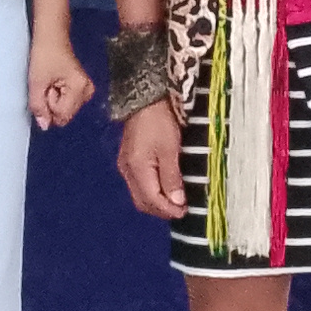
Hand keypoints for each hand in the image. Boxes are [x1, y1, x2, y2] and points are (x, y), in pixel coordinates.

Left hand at [30, 33, 94, 130]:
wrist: (52, 36)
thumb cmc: (45, 54)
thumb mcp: (36, 83)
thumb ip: (39, 107)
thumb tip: (44, 126)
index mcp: (80, 88)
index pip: (62, 115)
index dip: (49, 104)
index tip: (48, 86)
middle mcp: (88, 91)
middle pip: (65, 115)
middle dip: (52, 103)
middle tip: (49, 83)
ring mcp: (87, 90)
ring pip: (66, 110)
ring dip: (55, 100)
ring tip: (52, 81)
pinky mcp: (83, 88)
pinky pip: (68, 103)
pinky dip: (59, 96)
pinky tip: (57, 82)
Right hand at [118, 103, 187, 220]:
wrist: (143, 99)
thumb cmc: (158, 121)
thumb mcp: (170, 149)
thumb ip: (172, 177)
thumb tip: (176, 201)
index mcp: (137, 169)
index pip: (151, 200)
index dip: (168, 210)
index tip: (184, 211)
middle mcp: (127, 171)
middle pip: (142, 202)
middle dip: (161, 210)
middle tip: (181, 209)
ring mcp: (126, 166)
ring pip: (139, 195)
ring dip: (156, 202)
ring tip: (175, 201)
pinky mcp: (129, 160)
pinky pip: (138, 185)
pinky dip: (151, 192)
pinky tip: (164, 189)